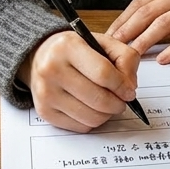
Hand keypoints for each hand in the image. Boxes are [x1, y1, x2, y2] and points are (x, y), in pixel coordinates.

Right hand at [18, 30, 140, 132]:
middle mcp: (52, 69)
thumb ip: (124, 57)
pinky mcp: (45, 112)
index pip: (103, 73)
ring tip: (108, 104)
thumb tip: (130, 87)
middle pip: (98, 99)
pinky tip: (92, 108)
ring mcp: (46, 93)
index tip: (129, 91)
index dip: (122, 86)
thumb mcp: (101, 42)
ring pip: (91, 117)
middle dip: (117, 104)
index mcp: (67, 46)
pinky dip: (92, 121)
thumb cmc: (74, 50)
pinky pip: (80, 126)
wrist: (40, 56)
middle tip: (122, 100)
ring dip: (107, 115)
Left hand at [107, 0, 169, 63]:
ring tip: (132, 54)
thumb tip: (142, 25)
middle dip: (128, 30)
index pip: (141, 2)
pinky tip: (164, 58)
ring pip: (164, 23)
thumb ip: (169, 5)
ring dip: (145, 39)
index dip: (123, 18)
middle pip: (148, 12)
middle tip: (113, 46)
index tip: (111, 33)